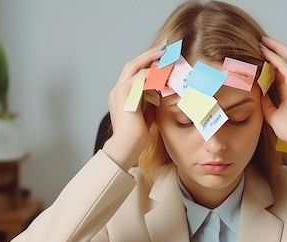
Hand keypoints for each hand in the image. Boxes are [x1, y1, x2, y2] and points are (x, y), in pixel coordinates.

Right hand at [103, 43, 164, 170]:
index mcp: (122, 95)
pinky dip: (154, 74)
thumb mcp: (147, 116)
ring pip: (135, 66)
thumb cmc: (137, 138)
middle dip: (150, 54)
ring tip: (168, 57)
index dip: (148, 63)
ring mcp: (119, 91)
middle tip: (166, 47)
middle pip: (133, 64)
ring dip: (153, 60)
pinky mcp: (124, 95)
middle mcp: (118, 90)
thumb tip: (162, 94)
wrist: (126, 148)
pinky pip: (140, 77)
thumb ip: (151, 103)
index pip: (134, 72)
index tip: (163, 57)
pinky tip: (166, 74)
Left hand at [260, 36, 286, 165]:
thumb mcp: (272, 114)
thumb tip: (256, 94)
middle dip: (274, 47)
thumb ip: (266, 103)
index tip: (256, 52)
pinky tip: (266, 53)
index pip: (280, 68)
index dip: (269, 59)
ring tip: (263, 41)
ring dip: (276, 47)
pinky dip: (276, 58)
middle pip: (286, 57)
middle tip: (260, 41)